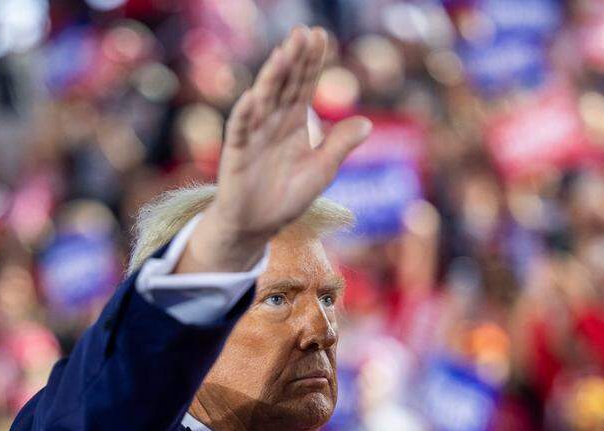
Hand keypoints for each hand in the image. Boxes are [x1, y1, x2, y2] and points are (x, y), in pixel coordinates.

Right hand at [181, 26, 371, 272]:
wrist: (258, 225)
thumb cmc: (288, 196)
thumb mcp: (321, 171)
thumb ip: (339, 146)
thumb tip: (367, 123)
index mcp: (295, 123)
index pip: (304, 85)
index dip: (311, 62)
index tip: (319, 35)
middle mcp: (273, 122)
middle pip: (285, 85)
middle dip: (294, 60)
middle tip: (303, 33)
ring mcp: (254, 135)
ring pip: (264, 101)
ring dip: (272, 78)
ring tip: (283, 54)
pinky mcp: (237, 154)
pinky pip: (241, 131)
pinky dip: (245, 115)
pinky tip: (253, 97)